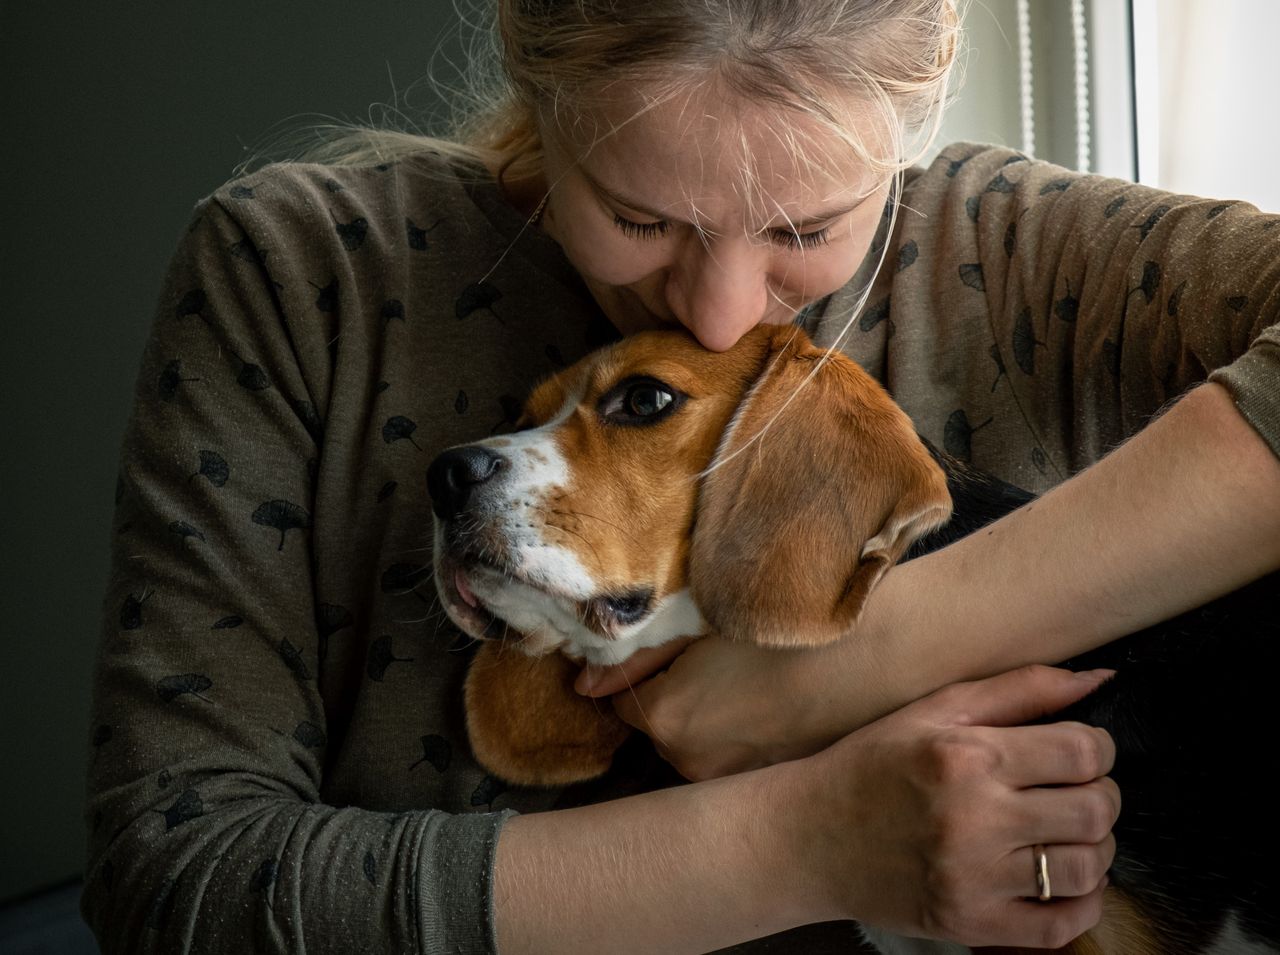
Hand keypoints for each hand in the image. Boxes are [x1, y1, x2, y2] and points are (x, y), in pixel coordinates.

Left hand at [576, 634, 885, 780]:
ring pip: (695, 745)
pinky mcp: (763, 784)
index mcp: (664, 716)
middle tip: (718, 663)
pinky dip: (741, 737)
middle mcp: (687, 760)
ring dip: (707, 720)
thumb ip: (634, 654)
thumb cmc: (782, 627)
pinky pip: (731, 759)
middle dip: (675, 698)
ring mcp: (728, 779)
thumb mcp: (698, 624)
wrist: (870, 656)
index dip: (647, 671)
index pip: (621, 700)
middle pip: (659, 726)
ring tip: (751, 683)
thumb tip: (582, 684)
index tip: (679, 651)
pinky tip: (772, 706)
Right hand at [780, 664, 1118, 947]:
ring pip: (1086, 868)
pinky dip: (1082, 902)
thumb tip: (1099, 680)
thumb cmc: (872, 764)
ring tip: (1064, 833)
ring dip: (1094, 848)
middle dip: (1101, 796)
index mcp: (966, 757)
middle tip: (1076, 790)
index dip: (1098, 748)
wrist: (809, 837)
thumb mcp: (935, 710)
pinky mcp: (971, 924)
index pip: (1082, 752)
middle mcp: (974, 819)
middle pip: (1094, 811)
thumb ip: (1019, 689)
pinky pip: (1062, 925)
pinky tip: (1062, 879)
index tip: (1080, 750)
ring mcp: (974, 879)